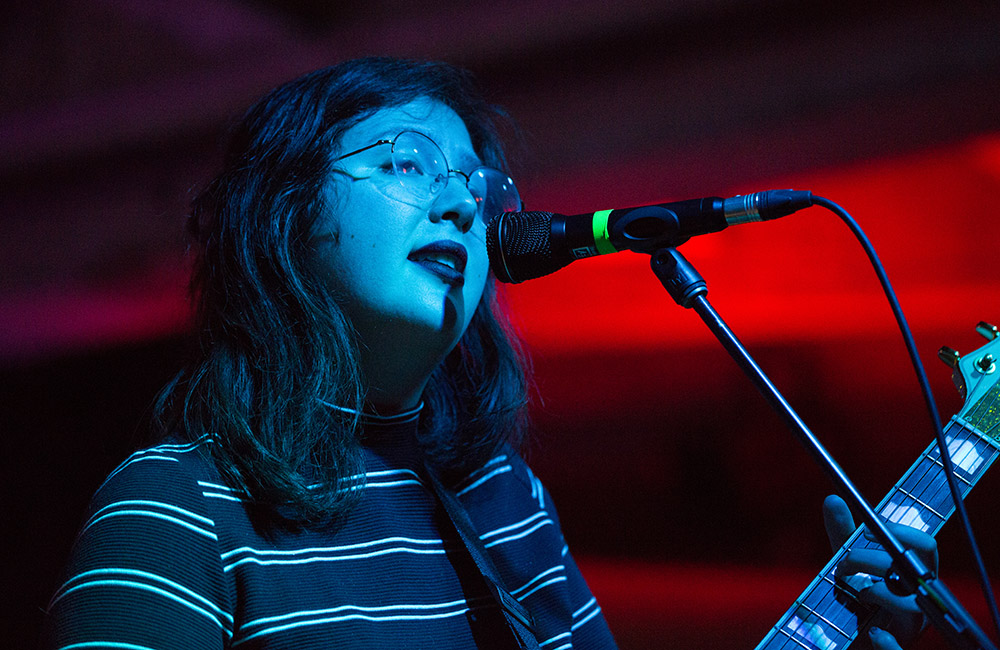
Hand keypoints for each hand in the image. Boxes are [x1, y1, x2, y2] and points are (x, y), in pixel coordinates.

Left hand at [823, 495, 937, 649]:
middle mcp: (920, 596)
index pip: (925, 545)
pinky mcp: (900, 644)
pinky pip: (899, 645)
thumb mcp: (849, 561)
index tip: (866, 530)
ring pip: (909, 605)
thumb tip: (832, 500)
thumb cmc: (858, 592)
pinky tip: (871, 630)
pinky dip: (885, 640)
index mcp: (915, 571)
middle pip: (912, 570)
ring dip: (875, 592)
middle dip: (871, 561)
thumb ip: (843, 535)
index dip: (900, 532)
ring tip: (854, 592)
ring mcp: (913, 623)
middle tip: (843, 563)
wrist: (852, 632)